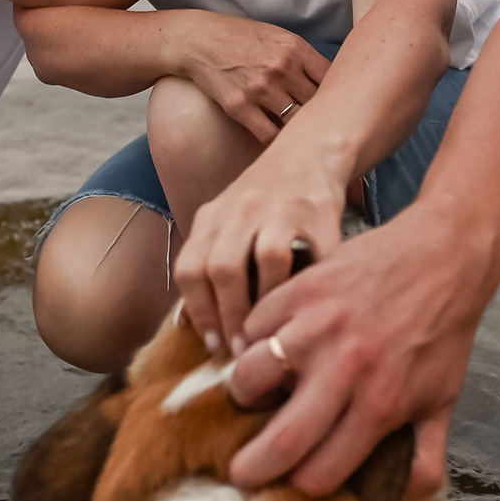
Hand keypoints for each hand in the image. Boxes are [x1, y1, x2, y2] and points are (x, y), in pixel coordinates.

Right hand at [172, 14, 332, 145]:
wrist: (199, 40)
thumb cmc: (242, 39)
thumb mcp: (279, 38)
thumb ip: (305, 59)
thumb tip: (334, 83)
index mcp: (296, 49)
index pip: (333, 78)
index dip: (342, 95)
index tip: (344, 106)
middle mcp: (281, 69)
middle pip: (318, 103)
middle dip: (325, 117)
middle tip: (330, 130)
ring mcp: (260, 89)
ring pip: (297, 122)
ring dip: (302, 132)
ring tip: (309, 141)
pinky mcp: (240, 107)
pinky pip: (270, 135)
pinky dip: (279, 142)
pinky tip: (283, 143)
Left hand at [174, 142, 352, 352]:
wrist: (309, 152)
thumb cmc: (265, 202)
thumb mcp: (226, 225)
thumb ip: (206, 268)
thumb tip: (183, 325)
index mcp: (212, 217)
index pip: (189, 267)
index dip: (197, 310)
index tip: (211, 342)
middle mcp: (239, 209)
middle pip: (220, 266)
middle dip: (229, 315)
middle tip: (241, 348)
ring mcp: (278, 208)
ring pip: (264, 259)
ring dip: (267, 303)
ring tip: (268, 334)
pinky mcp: (316, 210)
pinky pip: (309, 253)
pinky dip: (303, 284)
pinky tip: (302, 308)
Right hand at [224, 203, 485, 498]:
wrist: (443, 257)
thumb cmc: (442, 333)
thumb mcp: (443, 401)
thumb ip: (425, 458)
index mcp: (381, 405)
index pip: (320, 472)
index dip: (303, 483)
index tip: (294, 480)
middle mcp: (345, 369)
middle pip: (281, 441)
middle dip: (252, 468)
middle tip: (242, 472)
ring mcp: (317, 326)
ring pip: (250, 377)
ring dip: (245, 393)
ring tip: (256, 394)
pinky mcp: (301, 289)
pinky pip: (252, 325)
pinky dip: (252, 340)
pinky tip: (271, 344)